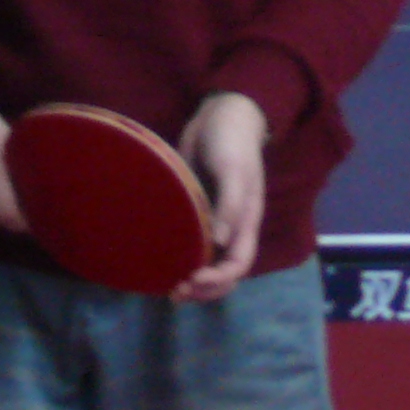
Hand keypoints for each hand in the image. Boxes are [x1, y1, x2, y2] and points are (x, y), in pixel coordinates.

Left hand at [175, 90, 268, 301]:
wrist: (219, 116)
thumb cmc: (231, 142)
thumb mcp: (233, 170)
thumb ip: (230, 205)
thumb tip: (219, 243)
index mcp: (246, 222)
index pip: (238, 264)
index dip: (218, 279)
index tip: (191, 280)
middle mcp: (232, 229)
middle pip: (224, 272)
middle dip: (204, 288)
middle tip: (174, 292)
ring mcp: (213, 221)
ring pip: (208, 262)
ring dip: (193, 280)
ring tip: (170, 289)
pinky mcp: (195, 210)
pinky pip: (191, 242)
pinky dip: (182, 258)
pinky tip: (163, 262)